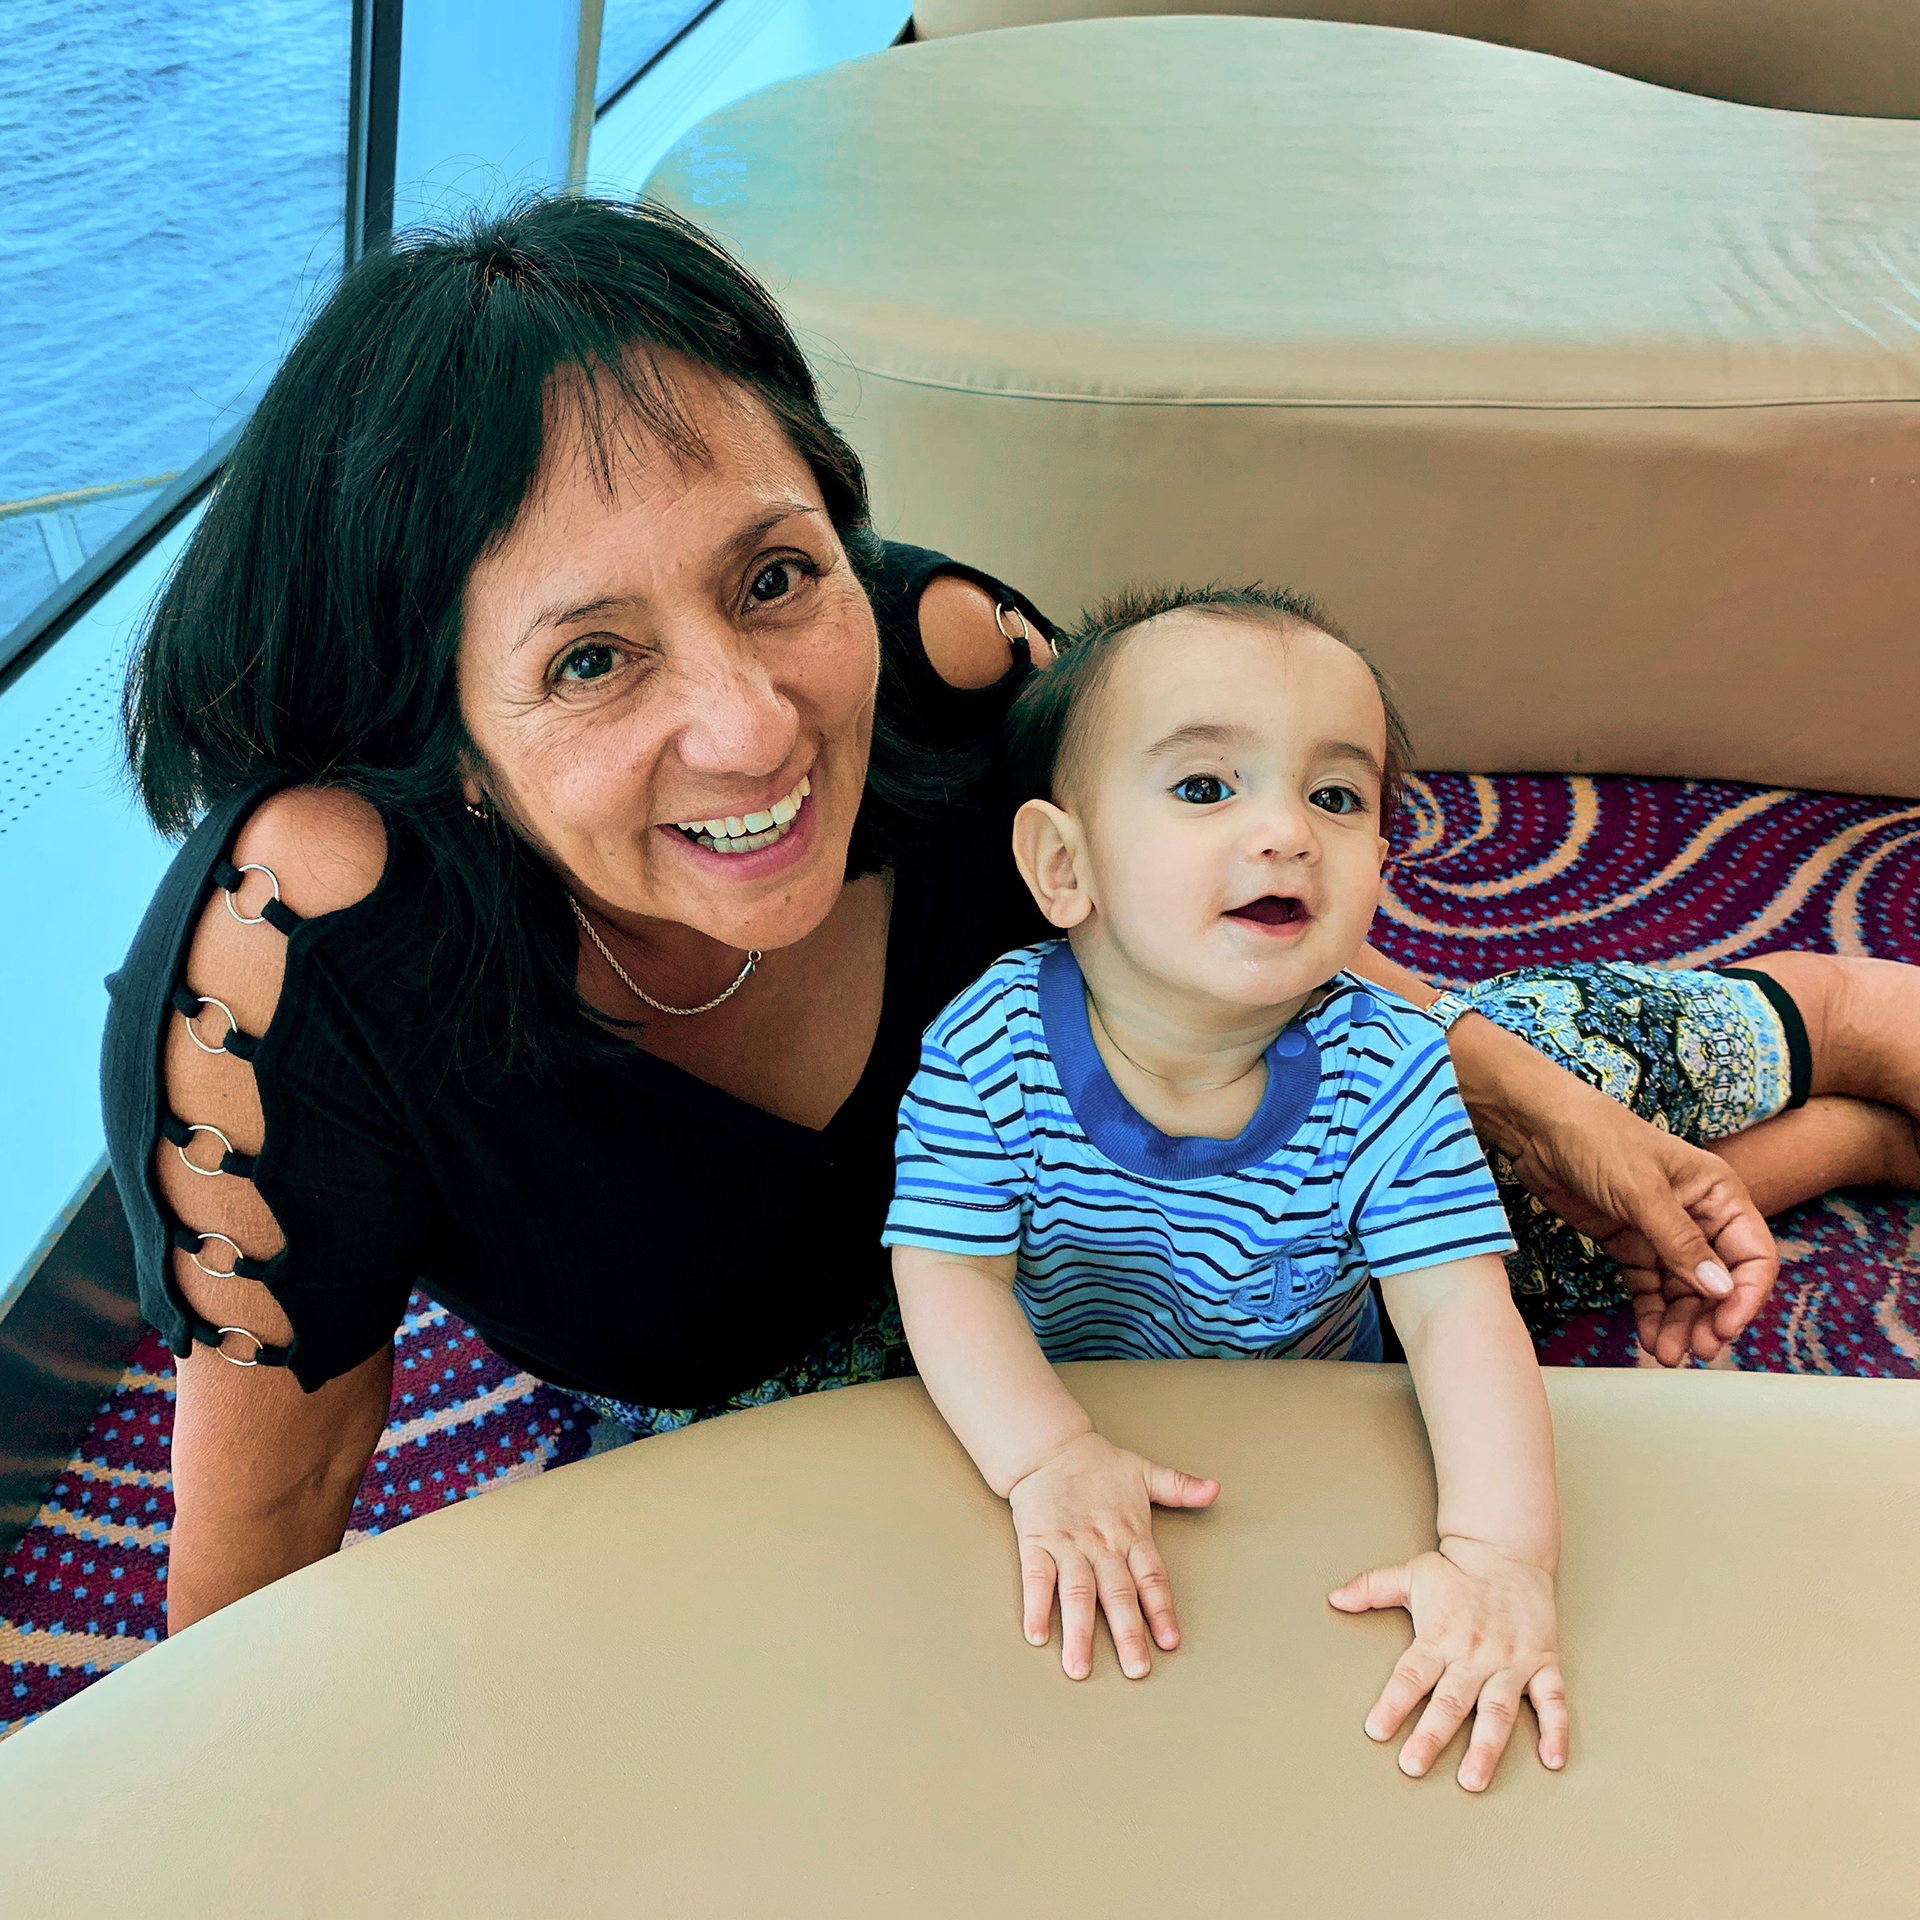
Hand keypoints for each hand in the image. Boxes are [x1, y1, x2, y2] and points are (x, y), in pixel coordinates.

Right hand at [1007, 1431, 1218, 1679]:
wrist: (1049, 1445)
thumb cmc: (1098, 1465)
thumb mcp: (1144, 1472)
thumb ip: (1179, 1487)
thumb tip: (1215, 1489)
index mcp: (1130, 1532)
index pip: (1151, 1577)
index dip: (1161, 1609)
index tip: (1169, 1641)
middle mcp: (1101, 1543)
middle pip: (1117, 1594)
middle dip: (1127, 1634)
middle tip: (1136, 1670)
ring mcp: (1068, 1544)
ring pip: (1076, 1593)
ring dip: (1078, 1632)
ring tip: (1079, 1668)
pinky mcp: (1037, 1541)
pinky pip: (1036, 1577)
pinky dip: (1036, 1605)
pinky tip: (1036, 1634)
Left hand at [1329, 1537, 1567, 1791]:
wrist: (1508, 1549)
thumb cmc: (1458, 1570)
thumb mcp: (1410, 1574)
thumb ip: (1372, 1588)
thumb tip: (1335, 1598)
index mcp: (1439, 1637)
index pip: (1411, 1676)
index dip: (1392, 1704)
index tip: (1376, 1731)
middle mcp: (1474, 1654)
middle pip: (1450, 1701)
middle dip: (1430, 1736)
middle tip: (1413, 1766)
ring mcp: (1511, 1661)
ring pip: (1498, 1711)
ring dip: (1486, 1747)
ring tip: (1472, 1779)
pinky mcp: (1542, 1662)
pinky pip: (1552, 1701)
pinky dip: (1556, 1730)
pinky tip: (1552, 1760)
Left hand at [1456, 1016, 1777, 1363]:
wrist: (1539, 1128)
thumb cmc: (1598, 1140)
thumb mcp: (1642, 1191)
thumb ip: (1680, 1242)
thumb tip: (1721, 1290)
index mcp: (1718, 1194)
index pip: (1753, 1255)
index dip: (1747, 1295)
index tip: (1726, 1327)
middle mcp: (1698, 1216)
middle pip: (1719, 1280)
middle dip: (1710, 1318)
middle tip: (1695, 1351)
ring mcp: (1663, 1232)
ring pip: (1685, 1290)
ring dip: (1681, 1323)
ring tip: (1667, 1354)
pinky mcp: (1631, 1243)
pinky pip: (1651, 1287)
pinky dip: (1653, 1313)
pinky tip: (1651, 1338)